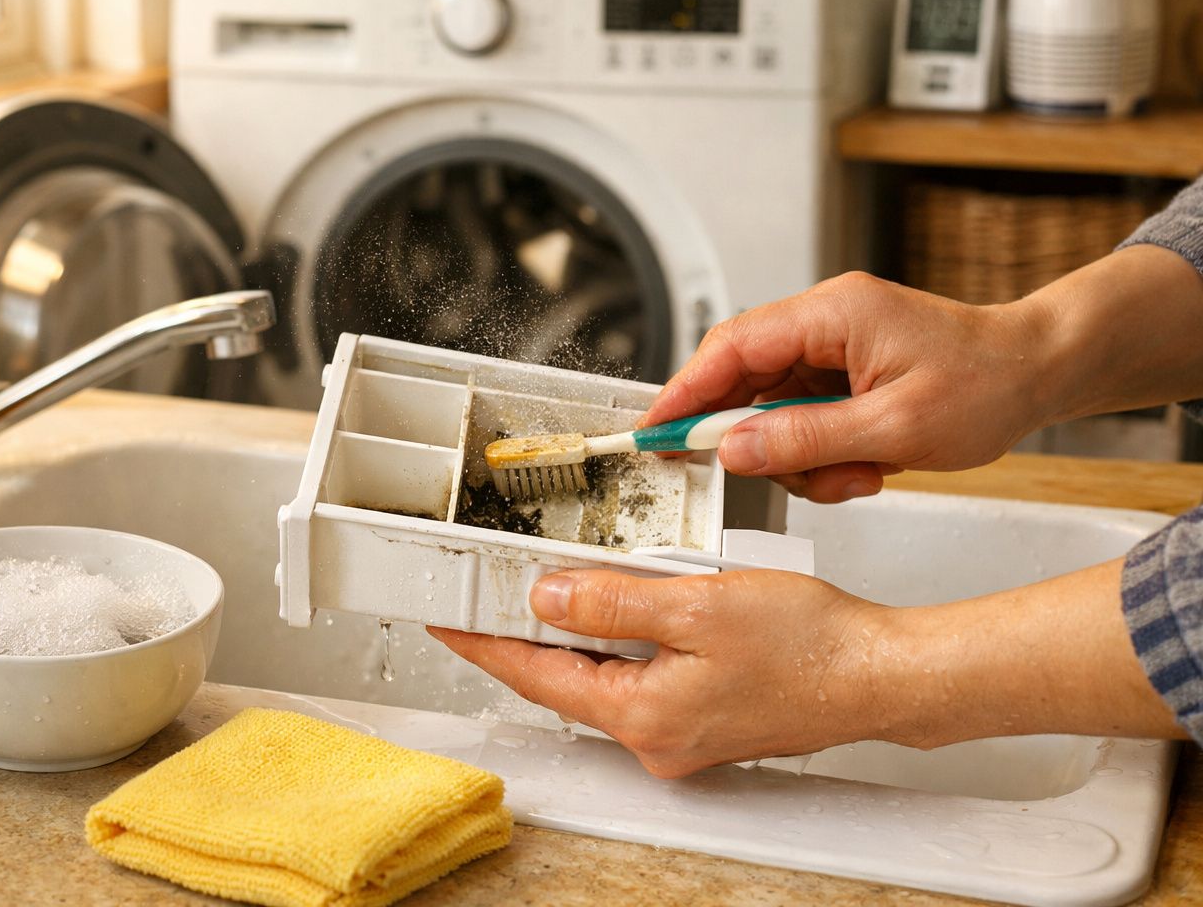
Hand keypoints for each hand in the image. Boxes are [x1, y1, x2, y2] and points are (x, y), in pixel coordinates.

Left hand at [430, 568, 892, 775]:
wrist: (880, 674)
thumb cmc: (810, 645)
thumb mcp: (694, 606)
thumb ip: (611, 602)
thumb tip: (547, 598)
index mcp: (642, 713)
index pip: (536, 675)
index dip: (485, 643)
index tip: (447, 623)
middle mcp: (656, 737)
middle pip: (567, 680)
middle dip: (527, 637)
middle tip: (490, 595)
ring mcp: (682, 735)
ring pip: (606, 678)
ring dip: (580, 637)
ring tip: (555, 589)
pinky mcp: (707, 721)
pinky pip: (643, 680)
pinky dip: (625, 646)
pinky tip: (630, 611)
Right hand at [643, 272, 1051, 502]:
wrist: (1041, 372)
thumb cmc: (988, 383)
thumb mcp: (894, 426)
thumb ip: (805, 439)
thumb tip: (734, 448)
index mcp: (832, 314)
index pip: (732, 348)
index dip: (685, 391)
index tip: (656, 431)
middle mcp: (824, 323)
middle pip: (744, 379)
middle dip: (751, 435)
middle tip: (760, 471)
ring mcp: (832, 349)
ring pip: (771, 408)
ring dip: (798, 454)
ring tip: (854, 472)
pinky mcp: (843, 374)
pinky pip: (802, 418)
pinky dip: (821, 453)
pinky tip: (864, 465)